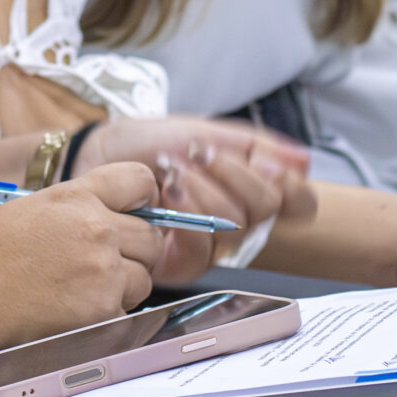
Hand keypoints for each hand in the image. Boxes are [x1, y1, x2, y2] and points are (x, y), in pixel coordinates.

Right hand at [0, 162, 165, 352]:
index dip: (145, 197)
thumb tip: (116, 213)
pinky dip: (109, 311)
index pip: (140, 180)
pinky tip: (78, 308)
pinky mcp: (104, 310)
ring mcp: (104, 272)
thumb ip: (80, 205)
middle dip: (137, 250)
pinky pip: (126, 309)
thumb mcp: (35, 207)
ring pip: (144, 277)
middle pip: (151, 237)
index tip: (138, 210)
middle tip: (110, 260)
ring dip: (125, 283)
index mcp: (78, 196)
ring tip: (87, 287)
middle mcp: (98, 229)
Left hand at [71, 118, 314, 280]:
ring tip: (171, 168)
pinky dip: (185, 213)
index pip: (298, 201)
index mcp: (248, 189)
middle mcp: (235, 222)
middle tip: (198, 154)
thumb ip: (251, 145)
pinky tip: (163, 192)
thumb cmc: (143, 143)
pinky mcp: (177, 265)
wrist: (93, 155)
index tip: (263, 161)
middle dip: (232, 173)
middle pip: (267, 209)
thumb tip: (303, 160)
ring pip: (235, 225)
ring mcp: (208, 246)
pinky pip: (201, 250)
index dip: (291, 185)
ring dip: (202, 188)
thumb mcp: (201, 131)